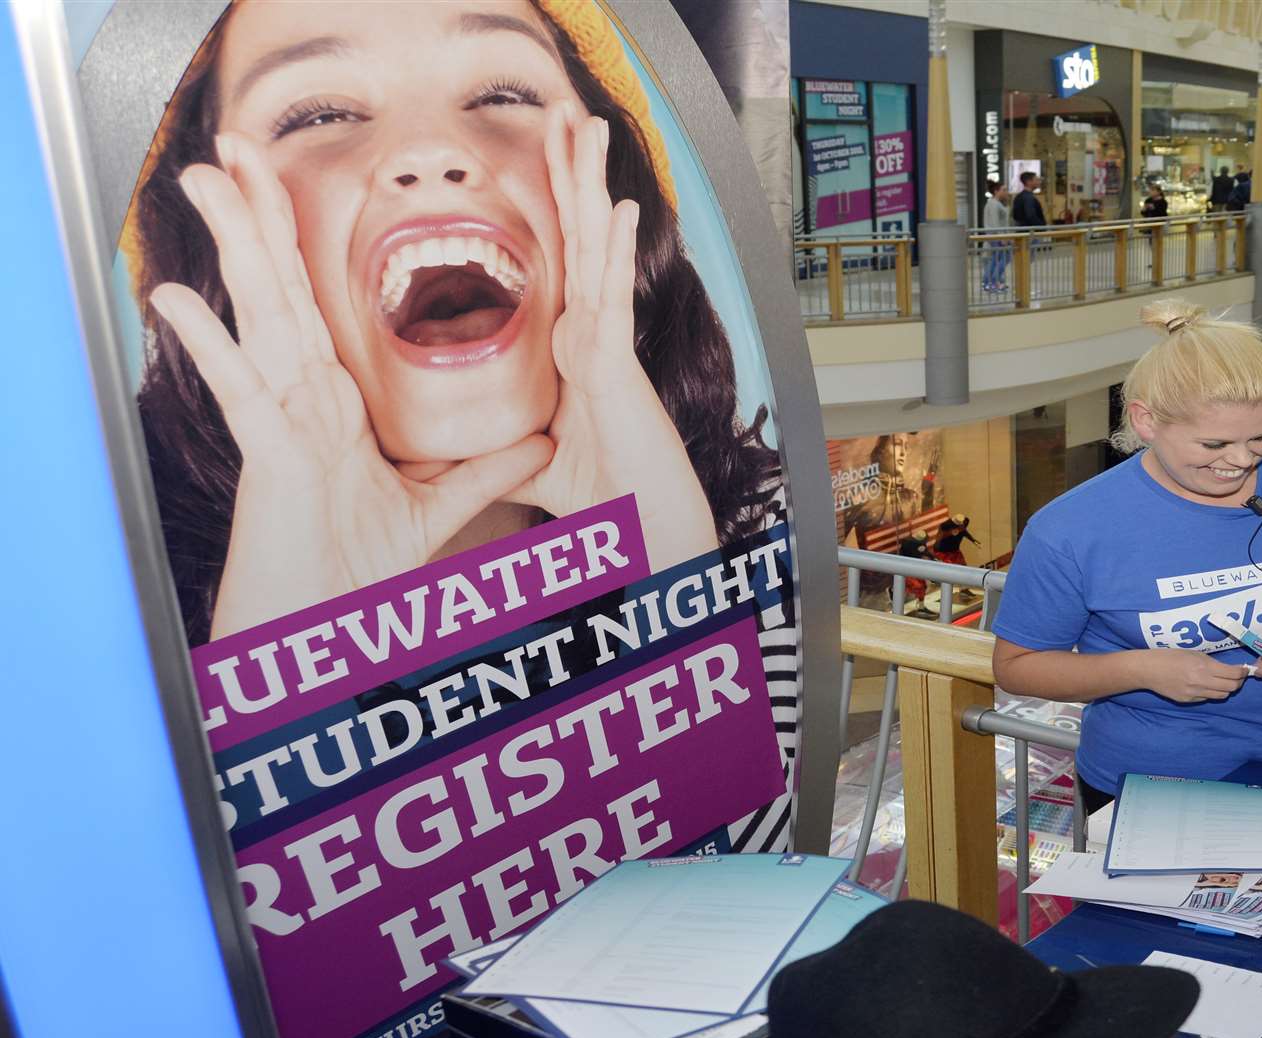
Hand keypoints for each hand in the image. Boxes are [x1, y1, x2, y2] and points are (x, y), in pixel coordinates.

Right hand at [151, 134, 552, 638]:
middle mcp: (298, 401)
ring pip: (255, 319)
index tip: (287, 183)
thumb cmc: (357, 572)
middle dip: (259, 217)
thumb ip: (483, 471)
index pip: (316, 305)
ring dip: (231, 250)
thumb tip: (538, 442)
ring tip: (205, 182)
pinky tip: (175, 298)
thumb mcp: (437, 507)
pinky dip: (209, 347)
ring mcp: (279, 423)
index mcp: (331, 405)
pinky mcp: (269, 456)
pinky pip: (240, 393)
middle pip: (279, 291)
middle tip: (234, 146)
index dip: (302, 244)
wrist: (318, 631)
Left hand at [510, 103, 717, 570]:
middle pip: (579, 241)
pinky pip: (615, 300)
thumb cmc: (608, 506)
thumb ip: (499, 455)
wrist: (649, 539)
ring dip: (591, 189)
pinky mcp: (620, 370)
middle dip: (570, 177)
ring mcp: (610, 350)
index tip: (543, 158)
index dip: (556, 208)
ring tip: (588, 129)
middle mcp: (595, 340)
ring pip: (596, 254)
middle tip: (565, 112)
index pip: (561, 263)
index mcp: (575, 353)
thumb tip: (451, 457)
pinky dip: (617, 255)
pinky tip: (619, 210)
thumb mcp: (534, 470)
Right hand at [1138, 649, 1248, 702]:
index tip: (1244, 669)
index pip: (1233, 674)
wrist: (1150, 670)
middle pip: (1231, 687)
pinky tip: (1205, 685)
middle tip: (1238, 677)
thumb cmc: (1171, 656)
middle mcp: (1201, 682)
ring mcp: (1195, 693)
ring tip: (1224, 681)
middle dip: (1238, 682)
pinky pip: (1207, 698)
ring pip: (1221, 695)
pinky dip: (1211, 692)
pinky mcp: (1188, 701)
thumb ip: (1211, 662)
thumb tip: (1229, 670)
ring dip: (1226, 689)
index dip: (1242, 672)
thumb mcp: (1193, 653)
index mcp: (1204, 667)